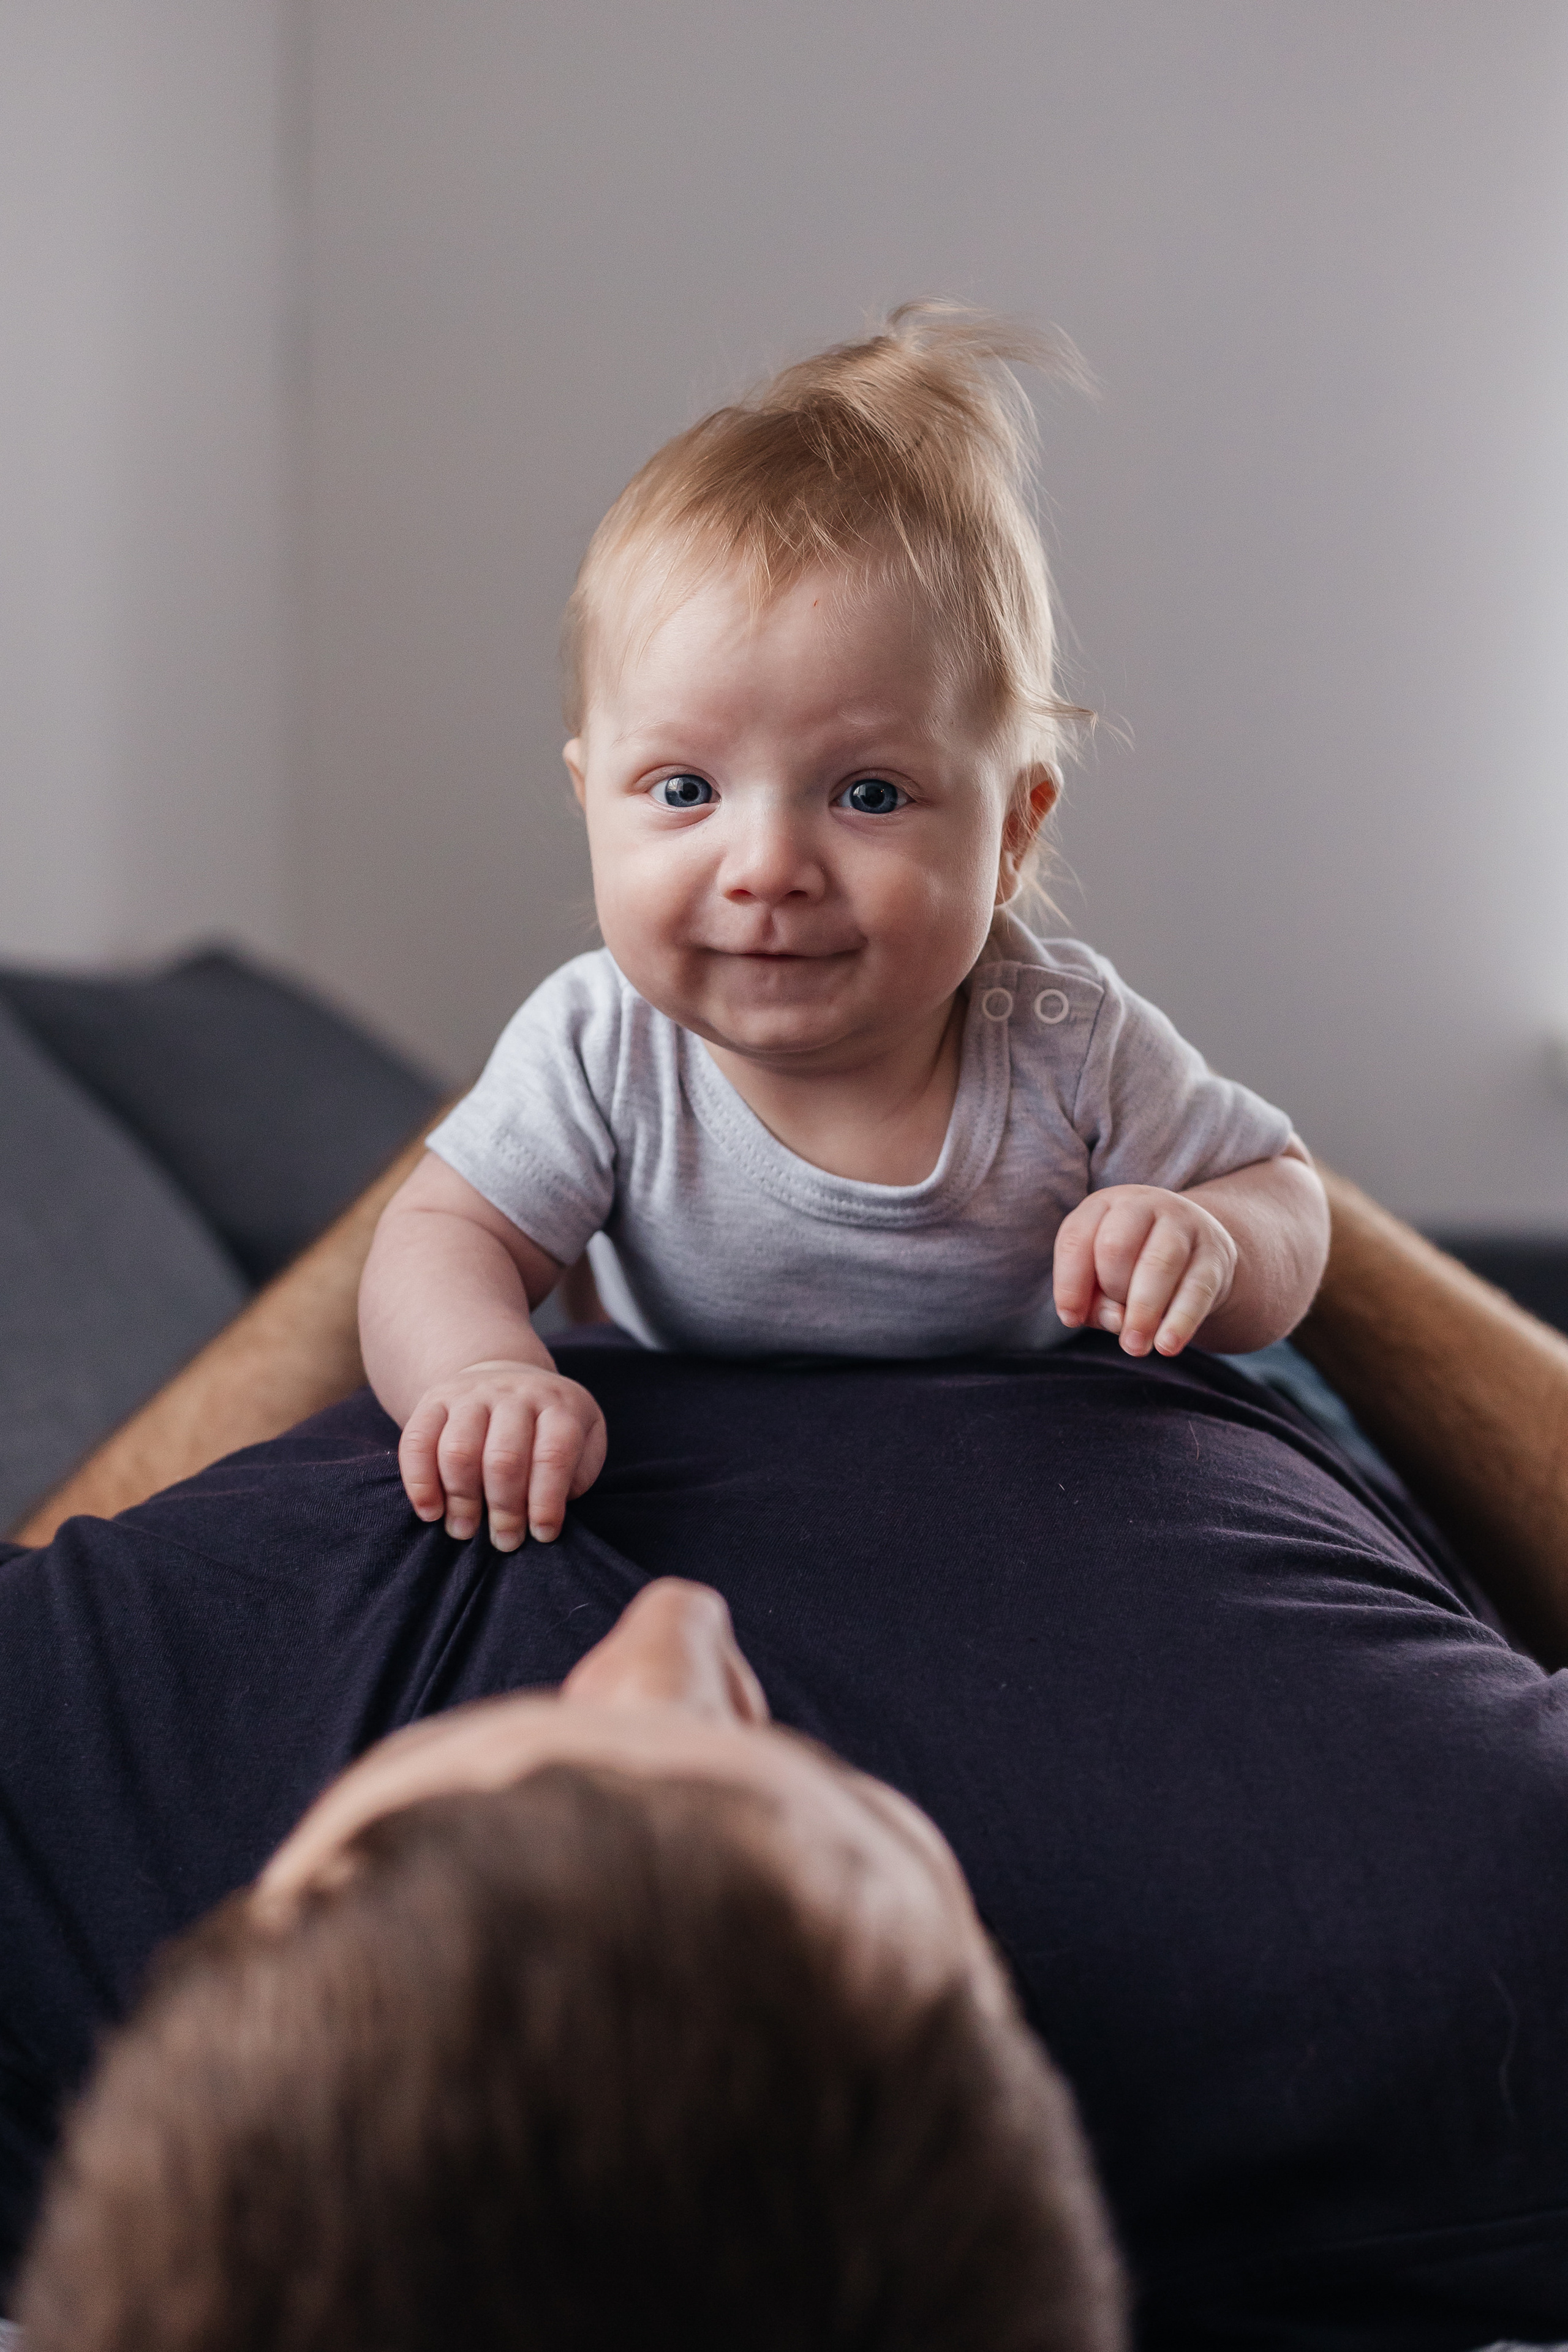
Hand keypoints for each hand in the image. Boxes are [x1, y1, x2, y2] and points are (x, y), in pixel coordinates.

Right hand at [399, 1359, 607, 1549]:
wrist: (506, 1377)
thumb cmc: (548, 1428)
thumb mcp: (583, 1440)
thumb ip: (576, 1474)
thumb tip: (547, 1512)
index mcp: (558, 1404)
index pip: (554, 1453)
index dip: (547, 1501)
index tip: (542, 1534)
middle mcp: (514, 1393)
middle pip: (504, 1458)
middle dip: (504, 1509)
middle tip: (504, 1542)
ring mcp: (471, 1393)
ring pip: (459, 1451)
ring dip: (461, 1500)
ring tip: (465, 1531)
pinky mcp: (434, 1400)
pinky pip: (417, 1441)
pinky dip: (419, 1483)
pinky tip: (430, 1512)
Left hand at [1053, 1185, 1237, 1358]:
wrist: (1197, 1246)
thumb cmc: (1134, 1266)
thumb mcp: (1103, 1275)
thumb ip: (1095, 1299)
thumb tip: (1116, 1321)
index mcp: (1104, 1205)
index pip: (1076, 1238)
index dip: (1069, 1283)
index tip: (1071, 1318)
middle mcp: (1143, 1205)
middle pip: (1115, 1247)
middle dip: (1110, 1291)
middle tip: (1115, 1325)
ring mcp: (1184, 1225)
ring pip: (1158, 1265)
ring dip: (1142, 1313)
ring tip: (1134, 1347)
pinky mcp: (1215, 1255)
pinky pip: (1196, 1289)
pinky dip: (1179, 1321)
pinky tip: (1166, 1345)